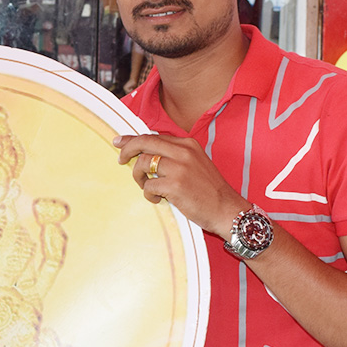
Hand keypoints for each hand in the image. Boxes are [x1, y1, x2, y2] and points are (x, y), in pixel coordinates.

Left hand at [114, 133, 246, 236]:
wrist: (227, 209)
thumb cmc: (209, 191)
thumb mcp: (195, 164)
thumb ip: (175, 156)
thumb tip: (147, 154)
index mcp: (188, 144)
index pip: (154, 136)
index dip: (133, 139)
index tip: (120, 142)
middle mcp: (183, 152)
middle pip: (144, 142)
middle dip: (127, 149)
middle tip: (121, 160)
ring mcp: (179, 168)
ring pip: (143, 163)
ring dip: (139, 177)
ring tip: (147, 187)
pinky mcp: (175, 186)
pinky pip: (148, 186)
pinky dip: (149, 194)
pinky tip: (158, 199)